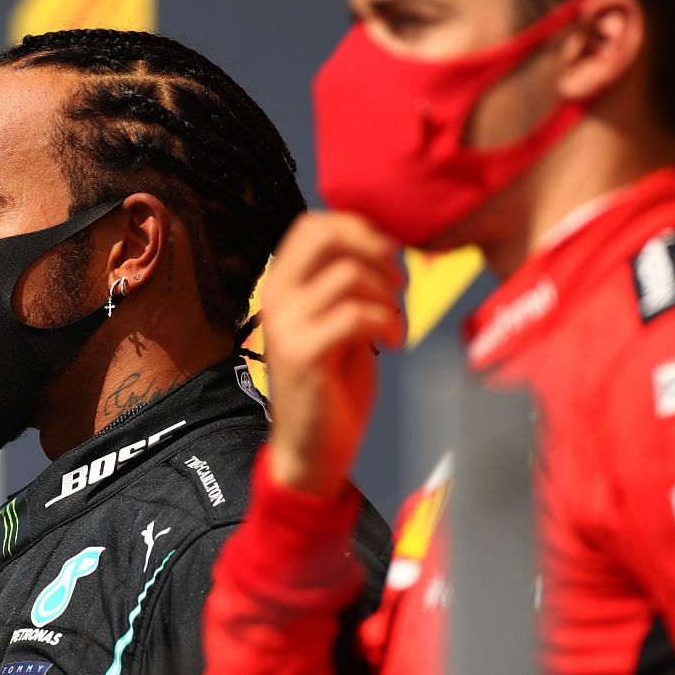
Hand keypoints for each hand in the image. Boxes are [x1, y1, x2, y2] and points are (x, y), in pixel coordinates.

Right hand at [260, 212, 404, 499]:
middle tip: (398, 283)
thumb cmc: (332, 386)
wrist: (312, 450)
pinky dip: (387, 322)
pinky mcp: (303, 354)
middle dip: (375, 249)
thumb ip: (347, 285)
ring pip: (349, 274)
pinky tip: (394, 341)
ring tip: (395, 322)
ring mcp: (286, 325)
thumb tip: (383, 246)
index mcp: (281, 285)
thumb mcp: (338, 321)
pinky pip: (355, 314)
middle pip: (325, 234)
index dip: (360, 230)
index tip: (389, 261)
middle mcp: (276, 297)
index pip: (314, 224)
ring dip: (388, 296)